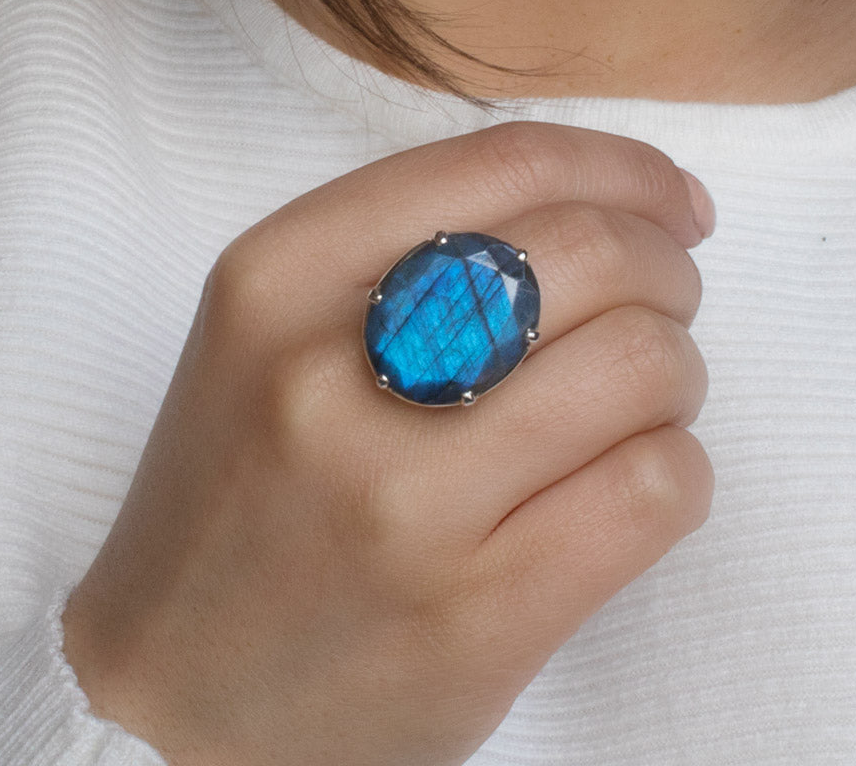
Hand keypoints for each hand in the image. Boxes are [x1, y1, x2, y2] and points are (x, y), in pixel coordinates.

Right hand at [62, 121, 714, 765]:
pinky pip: (658, 486)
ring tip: (637, 404)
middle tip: (664, 305)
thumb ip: (421, 248)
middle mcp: (331, 377)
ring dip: (676, 371)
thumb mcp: (275, 331)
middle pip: (594, 254)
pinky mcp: (478, 615)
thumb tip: (624, 203)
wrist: (178, 692)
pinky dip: (677, 467)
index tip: (672, 202)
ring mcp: (406, 504)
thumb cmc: (247, 492)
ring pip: (644, 363)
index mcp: (278, 279)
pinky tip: (630, 480)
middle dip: (666, 267)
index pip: (505, 164)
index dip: (622, 169)